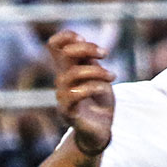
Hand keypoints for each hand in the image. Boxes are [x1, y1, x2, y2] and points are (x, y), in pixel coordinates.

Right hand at [47, 29, 113, 155]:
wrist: (100, 131)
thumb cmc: (99, 102)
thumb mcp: (99, 76)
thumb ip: (91, 61)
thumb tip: (88, 46)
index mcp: (68, 68)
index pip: (55, 45)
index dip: (67, 36)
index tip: (84, 39)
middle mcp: (62, 80)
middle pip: (64, 54)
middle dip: (86, 48)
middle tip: (105, 54)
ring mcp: (63, 96)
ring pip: (73, 73)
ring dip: (96, 71)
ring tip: (112, 77)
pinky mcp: (67, 112)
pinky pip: (75, 94)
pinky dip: (93, 87)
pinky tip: (105, 90)